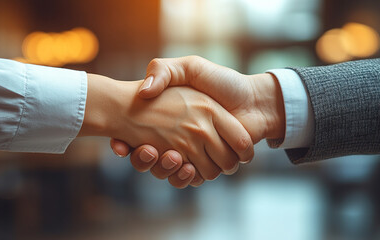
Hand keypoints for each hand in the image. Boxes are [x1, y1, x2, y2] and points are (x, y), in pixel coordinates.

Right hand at [79, 74, 253, 186]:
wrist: (255, 100)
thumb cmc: (224, 82)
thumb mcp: (189, 67)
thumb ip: (162, 71)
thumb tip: (142, 92)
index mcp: (171, 118)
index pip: (139, 135)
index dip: (128, 142)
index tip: (123, 142)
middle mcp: (182, 137)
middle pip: (153, 158)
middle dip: (146, 159)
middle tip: (147, 150)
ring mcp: (196, 152)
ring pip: (169, 170)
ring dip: (164, 169)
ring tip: (168, 155)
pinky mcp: (208, 165)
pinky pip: (189, 178)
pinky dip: (183, 177)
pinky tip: (184, 166)